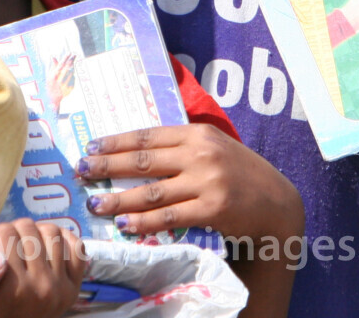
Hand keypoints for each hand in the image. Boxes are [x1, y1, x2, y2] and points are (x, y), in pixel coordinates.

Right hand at [0, 220, 85, 317]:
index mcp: (13, 292)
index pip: (4, 233)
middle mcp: (42, 289)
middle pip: (27, 229)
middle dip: (10, 233)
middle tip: (1, 248)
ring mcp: (61, 289)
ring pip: (51, 231)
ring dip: (34, 234)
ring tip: (20, 248)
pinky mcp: (74, 288)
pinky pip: (76, 247)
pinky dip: (62, 241)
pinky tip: (45, 250)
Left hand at [77, 124, 303, 240]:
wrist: (276, 203)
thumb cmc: (240, 173)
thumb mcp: (215, 147)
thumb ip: (183, 146)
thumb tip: (138, 149)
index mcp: (198, 134)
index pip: (148, 135)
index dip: (116, 142)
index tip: (91, 147)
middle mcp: (200, 154)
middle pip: (144, 160)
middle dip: (107, 166)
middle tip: (81, 171)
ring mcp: (207, 182)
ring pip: (152, 192)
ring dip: (119, 199)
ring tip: (96, 204)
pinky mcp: (212, 210)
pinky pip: (170, 217)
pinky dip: (144, 222)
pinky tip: (125, 225)